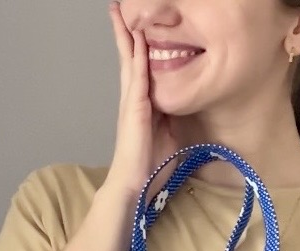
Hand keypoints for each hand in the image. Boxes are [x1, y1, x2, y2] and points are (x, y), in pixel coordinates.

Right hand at [106, 2, 182, 199]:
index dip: (135, 44)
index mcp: (141, 103)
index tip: (133, 24)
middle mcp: (132, 98)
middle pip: (128, 56)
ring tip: (120, 13)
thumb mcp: (168, 135)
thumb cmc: (150, 165)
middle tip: (117, 7)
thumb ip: (171, 118)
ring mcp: (131, 102)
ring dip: (126, 35)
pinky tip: (138, 41)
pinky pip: (137, 78)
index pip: (137, 67)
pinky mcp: (135, 109)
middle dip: (125, 30)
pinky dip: (137, 58)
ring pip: (129, 60)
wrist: (134, 184)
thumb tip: (182, 108)